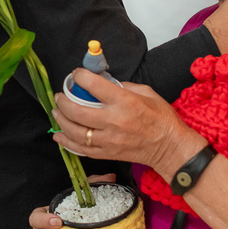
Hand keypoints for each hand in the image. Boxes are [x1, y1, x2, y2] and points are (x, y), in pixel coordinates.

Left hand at [52, 70, 195, 171]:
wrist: (170, 147)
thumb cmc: (161, 118)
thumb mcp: (147, 92)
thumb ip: (123, 86)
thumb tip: (103, 82)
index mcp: (124, 102)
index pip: (93, 85)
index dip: (80, 76)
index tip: (76, 74)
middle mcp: (114, 121)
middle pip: (77, 110)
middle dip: (63, 101)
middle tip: (60, 96)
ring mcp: (109, 140)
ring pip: (75, 131)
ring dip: (61, 120)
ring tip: (57, 112)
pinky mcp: (107, 154)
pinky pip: (81, 149)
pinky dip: (67, 142)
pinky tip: (59, 135)